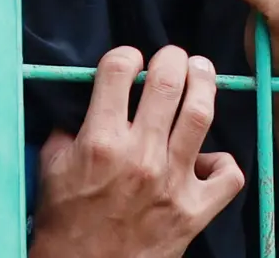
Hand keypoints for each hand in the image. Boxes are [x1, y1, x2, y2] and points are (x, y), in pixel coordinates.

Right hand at [30, 46, 243, 257]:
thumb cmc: (64, 223)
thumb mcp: (50, 167)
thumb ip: (68, 128)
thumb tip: (84, 101)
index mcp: (101, 141)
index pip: (119, 70)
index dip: (125, 55)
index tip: (128, 60)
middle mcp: (140, 155)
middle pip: (167, 82)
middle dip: (171, 58)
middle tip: (172, 56)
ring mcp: (172, 182)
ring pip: (201, 114)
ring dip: (204, 84)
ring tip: (201, 72)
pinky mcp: (194, 211)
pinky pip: (227, 174)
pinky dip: (223, 162)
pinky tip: (208, 158)